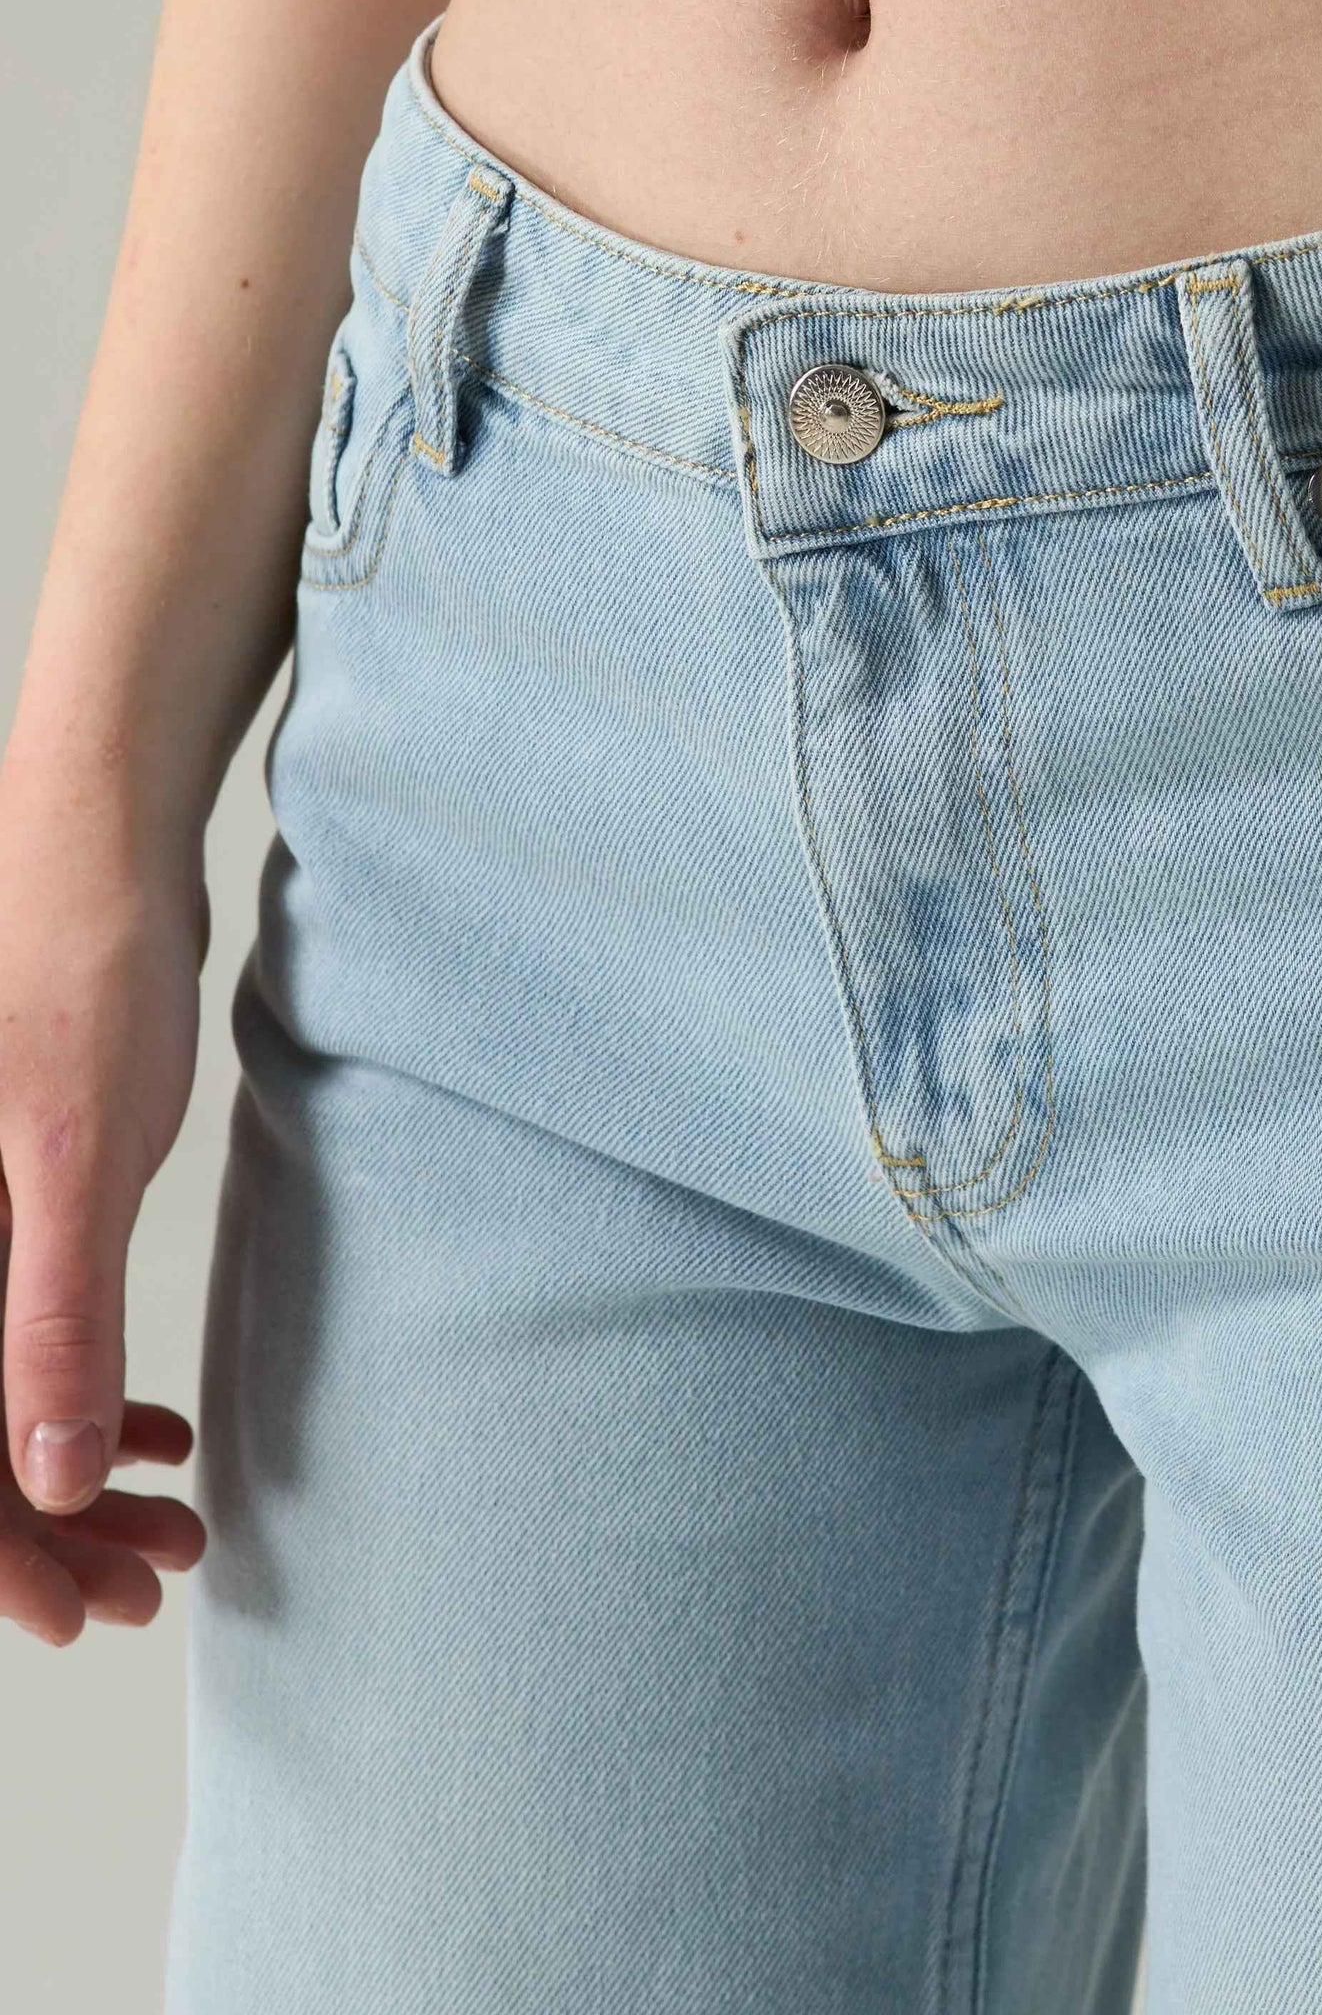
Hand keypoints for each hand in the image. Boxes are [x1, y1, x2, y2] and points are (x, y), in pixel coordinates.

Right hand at [0, 744, 209, 1640]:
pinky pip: (12, 1331)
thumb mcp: (74, 1150)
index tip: (83, 1615)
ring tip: (173, 1526)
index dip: (3, 1553)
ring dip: (68, 1474)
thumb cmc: (81, 963)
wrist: (100, 838)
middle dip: (48, 1529)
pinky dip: (77, 1393)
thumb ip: (52, 1313)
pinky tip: (159, 1425)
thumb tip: (54, 1476)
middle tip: (155, 1583)